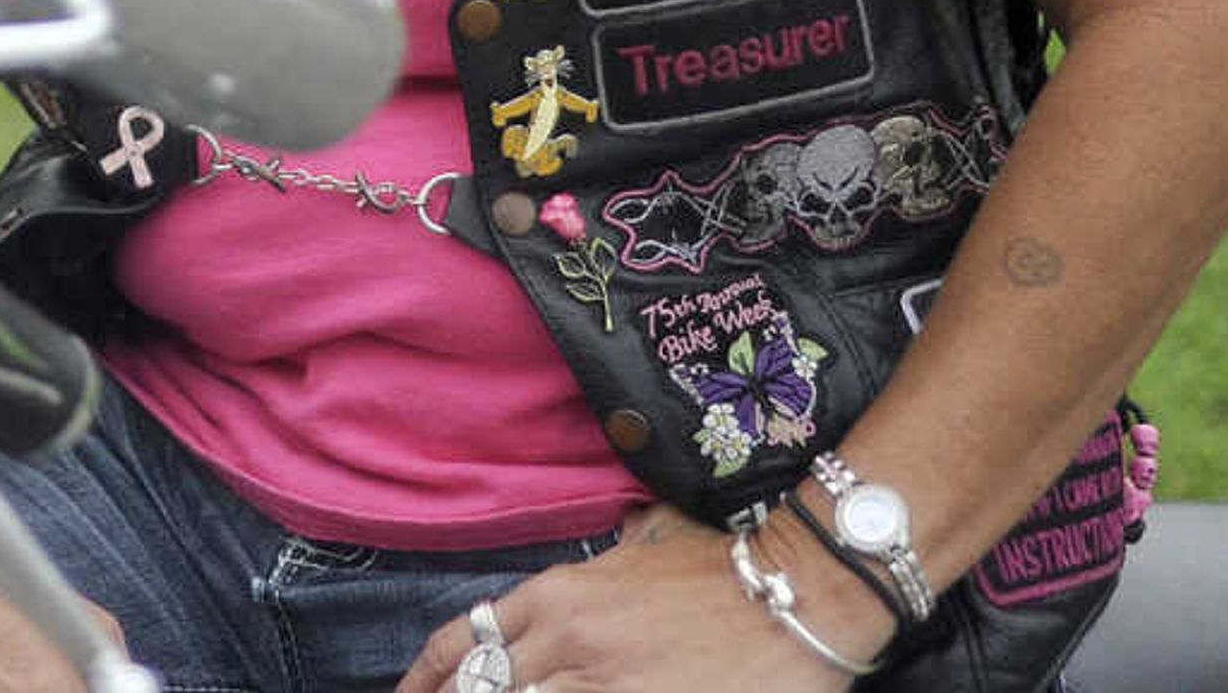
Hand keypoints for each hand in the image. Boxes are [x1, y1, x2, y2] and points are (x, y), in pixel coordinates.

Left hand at [394, 507, 886, 692]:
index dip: (425, 680)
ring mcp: (603, 682)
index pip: (463, 642)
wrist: (802, 589)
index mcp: (560, 594)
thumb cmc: (728, 567)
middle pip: (482, 689)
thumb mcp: (642, 548)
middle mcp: (568, 639)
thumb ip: (598, 571)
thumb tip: (584, 580)